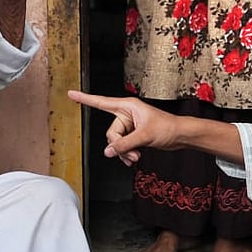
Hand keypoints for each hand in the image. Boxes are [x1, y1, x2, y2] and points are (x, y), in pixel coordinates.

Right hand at [68, 90, 182, 165]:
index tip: (71, 93)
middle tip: (133, 153)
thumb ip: (125, 144)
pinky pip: (122, 146)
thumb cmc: (167, 128)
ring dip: (124, 152)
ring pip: (116, 142)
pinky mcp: (133, 135)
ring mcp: (129, 125)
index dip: (85, 99)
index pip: (101, 102)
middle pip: (111, 132)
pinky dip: (126, 154)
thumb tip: (108, 152)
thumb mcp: (145, 135)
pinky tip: (135, 158)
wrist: (180, 136)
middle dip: (120, 146)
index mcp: (127, 106)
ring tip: (137, 156)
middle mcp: (126, 114)